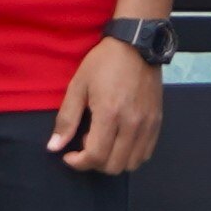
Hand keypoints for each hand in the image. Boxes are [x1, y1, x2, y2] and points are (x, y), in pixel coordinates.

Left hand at [47, 35, 163, 176]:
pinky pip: (145, 153)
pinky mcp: (157, 122)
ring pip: (131, 164)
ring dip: (113, 161)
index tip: (69, 155)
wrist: (137, 44)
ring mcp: (148, 124)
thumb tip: (53, 147)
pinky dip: (130, 155)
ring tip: (104, 140)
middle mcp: (132, 124)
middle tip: (86, 142)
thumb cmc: (103, 62)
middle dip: (94, 162)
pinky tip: (120, 140)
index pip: (95, 157)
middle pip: (113, 166)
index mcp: (109, 114)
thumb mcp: (78, 85)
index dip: (78, 163)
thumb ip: (66, 119)